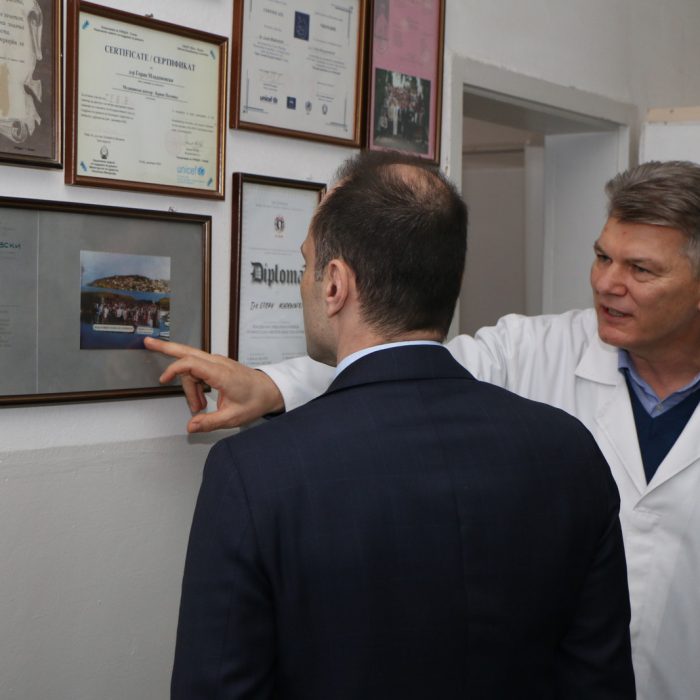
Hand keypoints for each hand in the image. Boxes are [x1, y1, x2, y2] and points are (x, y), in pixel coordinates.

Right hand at [144, 338, 284, 432]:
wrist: (270, 391)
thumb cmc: (255, 401)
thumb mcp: (233, 418)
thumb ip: (210, 422)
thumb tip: (191, 426)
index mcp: (221, 373)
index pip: (191, 363)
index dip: (175, 370)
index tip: (164, 380)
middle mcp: (218, 364)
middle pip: (188, 351)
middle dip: (166, 347)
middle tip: (148, 343)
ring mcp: (218, 363)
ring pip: (192, 367)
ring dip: (188, 386)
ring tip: (198, 407)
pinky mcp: (218, 366)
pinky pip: (198, 370)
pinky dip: (194, 383)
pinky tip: (200, 399)